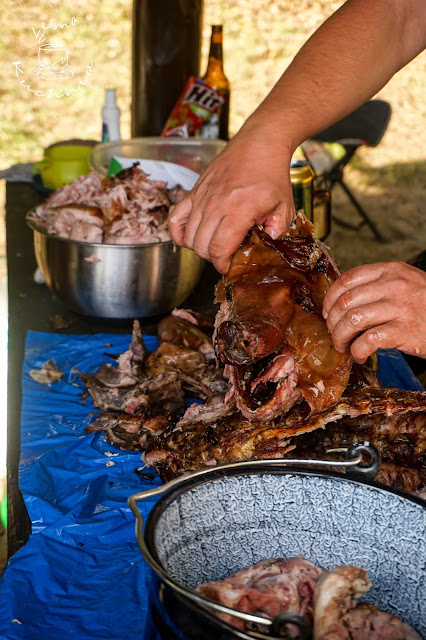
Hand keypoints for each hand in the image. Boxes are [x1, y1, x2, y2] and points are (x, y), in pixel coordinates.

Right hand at [168, 122, 294, 273]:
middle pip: (202, 247)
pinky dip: (178, 233)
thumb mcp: (285, 206)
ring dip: (200, 247)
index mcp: (239, 210)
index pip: (219, 249)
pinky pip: (175, 219)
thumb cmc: (271, 174)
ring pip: (189, 237)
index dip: (223, 265)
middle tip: (227, 253)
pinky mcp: (194, 192)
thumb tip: (267, 246)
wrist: (259, 144)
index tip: (231, 265)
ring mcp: (202, 198)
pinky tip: (190, 237)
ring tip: (216, 243)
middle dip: (213, 257)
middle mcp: (216, 205)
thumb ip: (278, 231)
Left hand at [323, 261, 425, 362]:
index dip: (330, 299)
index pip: (348, 280)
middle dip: (332, 323)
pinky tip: (360, 355)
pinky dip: (357, 351)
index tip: (327, 313)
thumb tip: (341, 301)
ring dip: (341, 338)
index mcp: (391, 270)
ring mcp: (400, 308)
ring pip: (352, 321)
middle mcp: (394, 285)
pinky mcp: (405, 331)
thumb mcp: (406, 283)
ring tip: (345, 346)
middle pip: (345, 302)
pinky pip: (368, 341)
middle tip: (335, 335)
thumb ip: (379, 285)